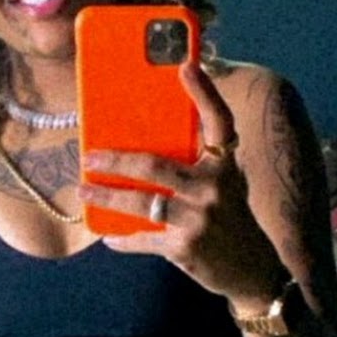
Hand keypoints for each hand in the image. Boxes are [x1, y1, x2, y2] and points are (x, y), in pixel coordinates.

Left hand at [78, 62, 286, 300]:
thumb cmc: (229, 217)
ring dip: (107, 195)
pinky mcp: (186, 248)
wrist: (253, 270)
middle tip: (89, 156)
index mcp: (225, 166)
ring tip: (83, 189)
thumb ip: (194, 164)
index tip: (186, 66)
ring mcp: (199, 219)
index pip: (219, 122)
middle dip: (116, 160)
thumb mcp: (222, 185)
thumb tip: (143, 146)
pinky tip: (107, 235)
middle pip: (156, 165)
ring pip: (141, 202)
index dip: (205, 93)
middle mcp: (214, 188)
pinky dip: (123, 238)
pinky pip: (143, 238)